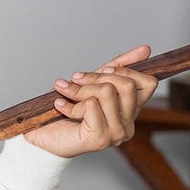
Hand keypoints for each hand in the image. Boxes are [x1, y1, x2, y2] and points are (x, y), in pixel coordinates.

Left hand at [23, 45, 156, 157]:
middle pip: (127, 85)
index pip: (148, 84)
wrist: (41, 135)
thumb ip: (118, 67)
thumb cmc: (66, 110)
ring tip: (65, 93)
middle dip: (96, 78)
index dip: (126, 71)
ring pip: (108, 92)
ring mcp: (116, 134)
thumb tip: (145, 49)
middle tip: (76, 80)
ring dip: (80, 90)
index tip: (103, 70)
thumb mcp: (93, 82)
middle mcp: (128, 125)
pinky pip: (91, 106)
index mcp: (130, 111)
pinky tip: (61, 107)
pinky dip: (71, 103)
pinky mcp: (100, 139)